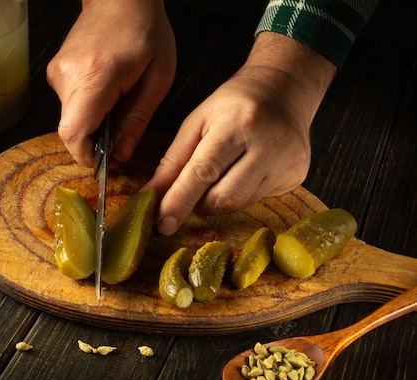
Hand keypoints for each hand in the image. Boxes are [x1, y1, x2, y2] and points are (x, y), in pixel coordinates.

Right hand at [46, 0, 175, 166]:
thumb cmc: (145, 32)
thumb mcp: (157, 79)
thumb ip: (137, 120)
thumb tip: (121, 155)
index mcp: (95, 76)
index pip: (75, 132)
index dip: (87, 156)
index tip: (105, 163)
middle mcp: (68, 76)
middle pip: (70, 130)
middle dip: (94, 142)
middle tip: (120, 135)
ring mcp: (57, 74)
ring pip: (69, 120)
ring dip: (92, 124)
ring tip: (116, 104)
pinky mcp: (55, 73)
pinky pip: (68, 105)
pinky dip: (87, 110)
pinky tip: (106, 94)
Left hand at [144, 32, 336, 234]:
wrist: (285, 87)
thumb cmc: (234, 102)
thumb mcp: (197, 121)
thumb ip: (173, 160)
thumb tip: (151, 195)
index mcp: (238, 123)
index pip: (203, 172)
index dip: (180, 201)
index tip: (163, 223)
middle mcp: (268, 144)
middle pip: (225, 197)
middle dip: (199, 203)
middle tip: (190, 191)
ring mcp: (287, 162)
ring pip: (240, 203)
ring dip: (218, 199)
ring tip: (219, 174)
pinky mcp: (297, 176)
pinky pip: (257, 199)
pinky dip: (240, 193)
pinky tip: (244, 170)